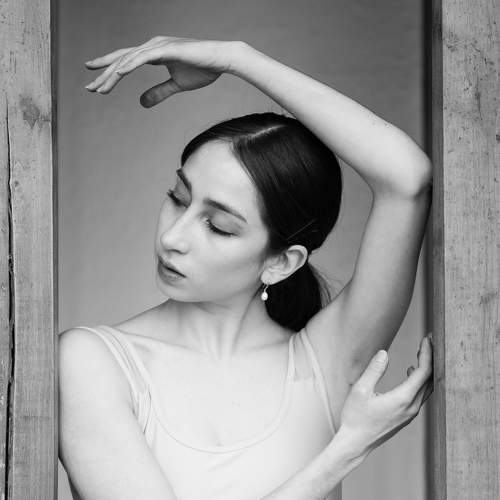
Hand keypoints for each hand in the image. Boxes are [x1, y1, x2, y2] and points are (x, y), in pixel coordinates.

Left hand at [84, 36, 240, 106]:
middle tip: (89, 87)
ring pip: (128, 59)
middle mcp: (152, 45)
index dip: (108, 68)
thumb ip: (159, 92)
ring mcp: (158, 45)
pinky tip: (118, 73)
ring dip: (113, 73)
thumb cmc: (203, 70)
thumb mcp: (177, 85)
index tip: (94, 78)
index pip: (125, 59)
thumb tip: (141, 103)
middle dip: (104, 73)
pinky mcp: (167, 49)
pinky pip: (143, 57)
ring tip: (100, 87)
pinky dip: (130, 64)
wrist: (221, 61)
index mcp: (154, 52)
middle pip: (121, 59)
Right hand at [335, 333, 432, 457]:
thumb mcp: (360, 390)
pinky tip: (411, 372)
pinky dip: (421, 380)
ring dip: (427, 369)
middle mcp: (412, 407)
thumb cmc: (355, 417)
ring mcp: (410, 413)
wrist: (355, 443)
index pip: (424, 372)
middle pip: (430, 379)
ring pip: (428, 388)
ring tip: (421, 352)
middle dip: (431, 358)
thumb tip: (384, 353)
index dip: (427, 353)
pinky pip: (421, 395)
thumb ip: (374, 370)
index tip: (427, 338)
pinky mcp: (406, 416)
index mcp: (403, 399)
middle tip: (429, 340)